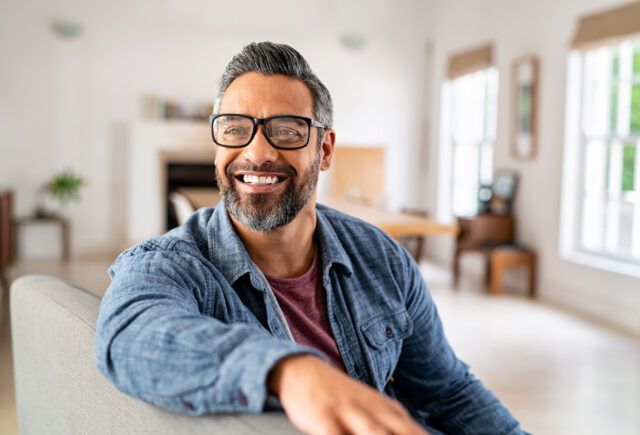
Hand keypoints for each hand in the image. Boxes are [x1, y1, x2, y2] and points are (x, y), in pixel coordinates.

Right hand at [268, 355, 428, 434]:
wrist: (302, 371)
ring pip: (375, 434)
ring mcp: (350, 414)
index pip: (417, 433)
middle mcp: (373, 411)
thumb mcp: (372, 408)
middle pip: (403, 433)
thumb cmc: (340, 397)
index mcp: (388, 410)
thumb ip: (396, 425)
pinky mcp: (325, 418)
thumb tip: (421, 434)